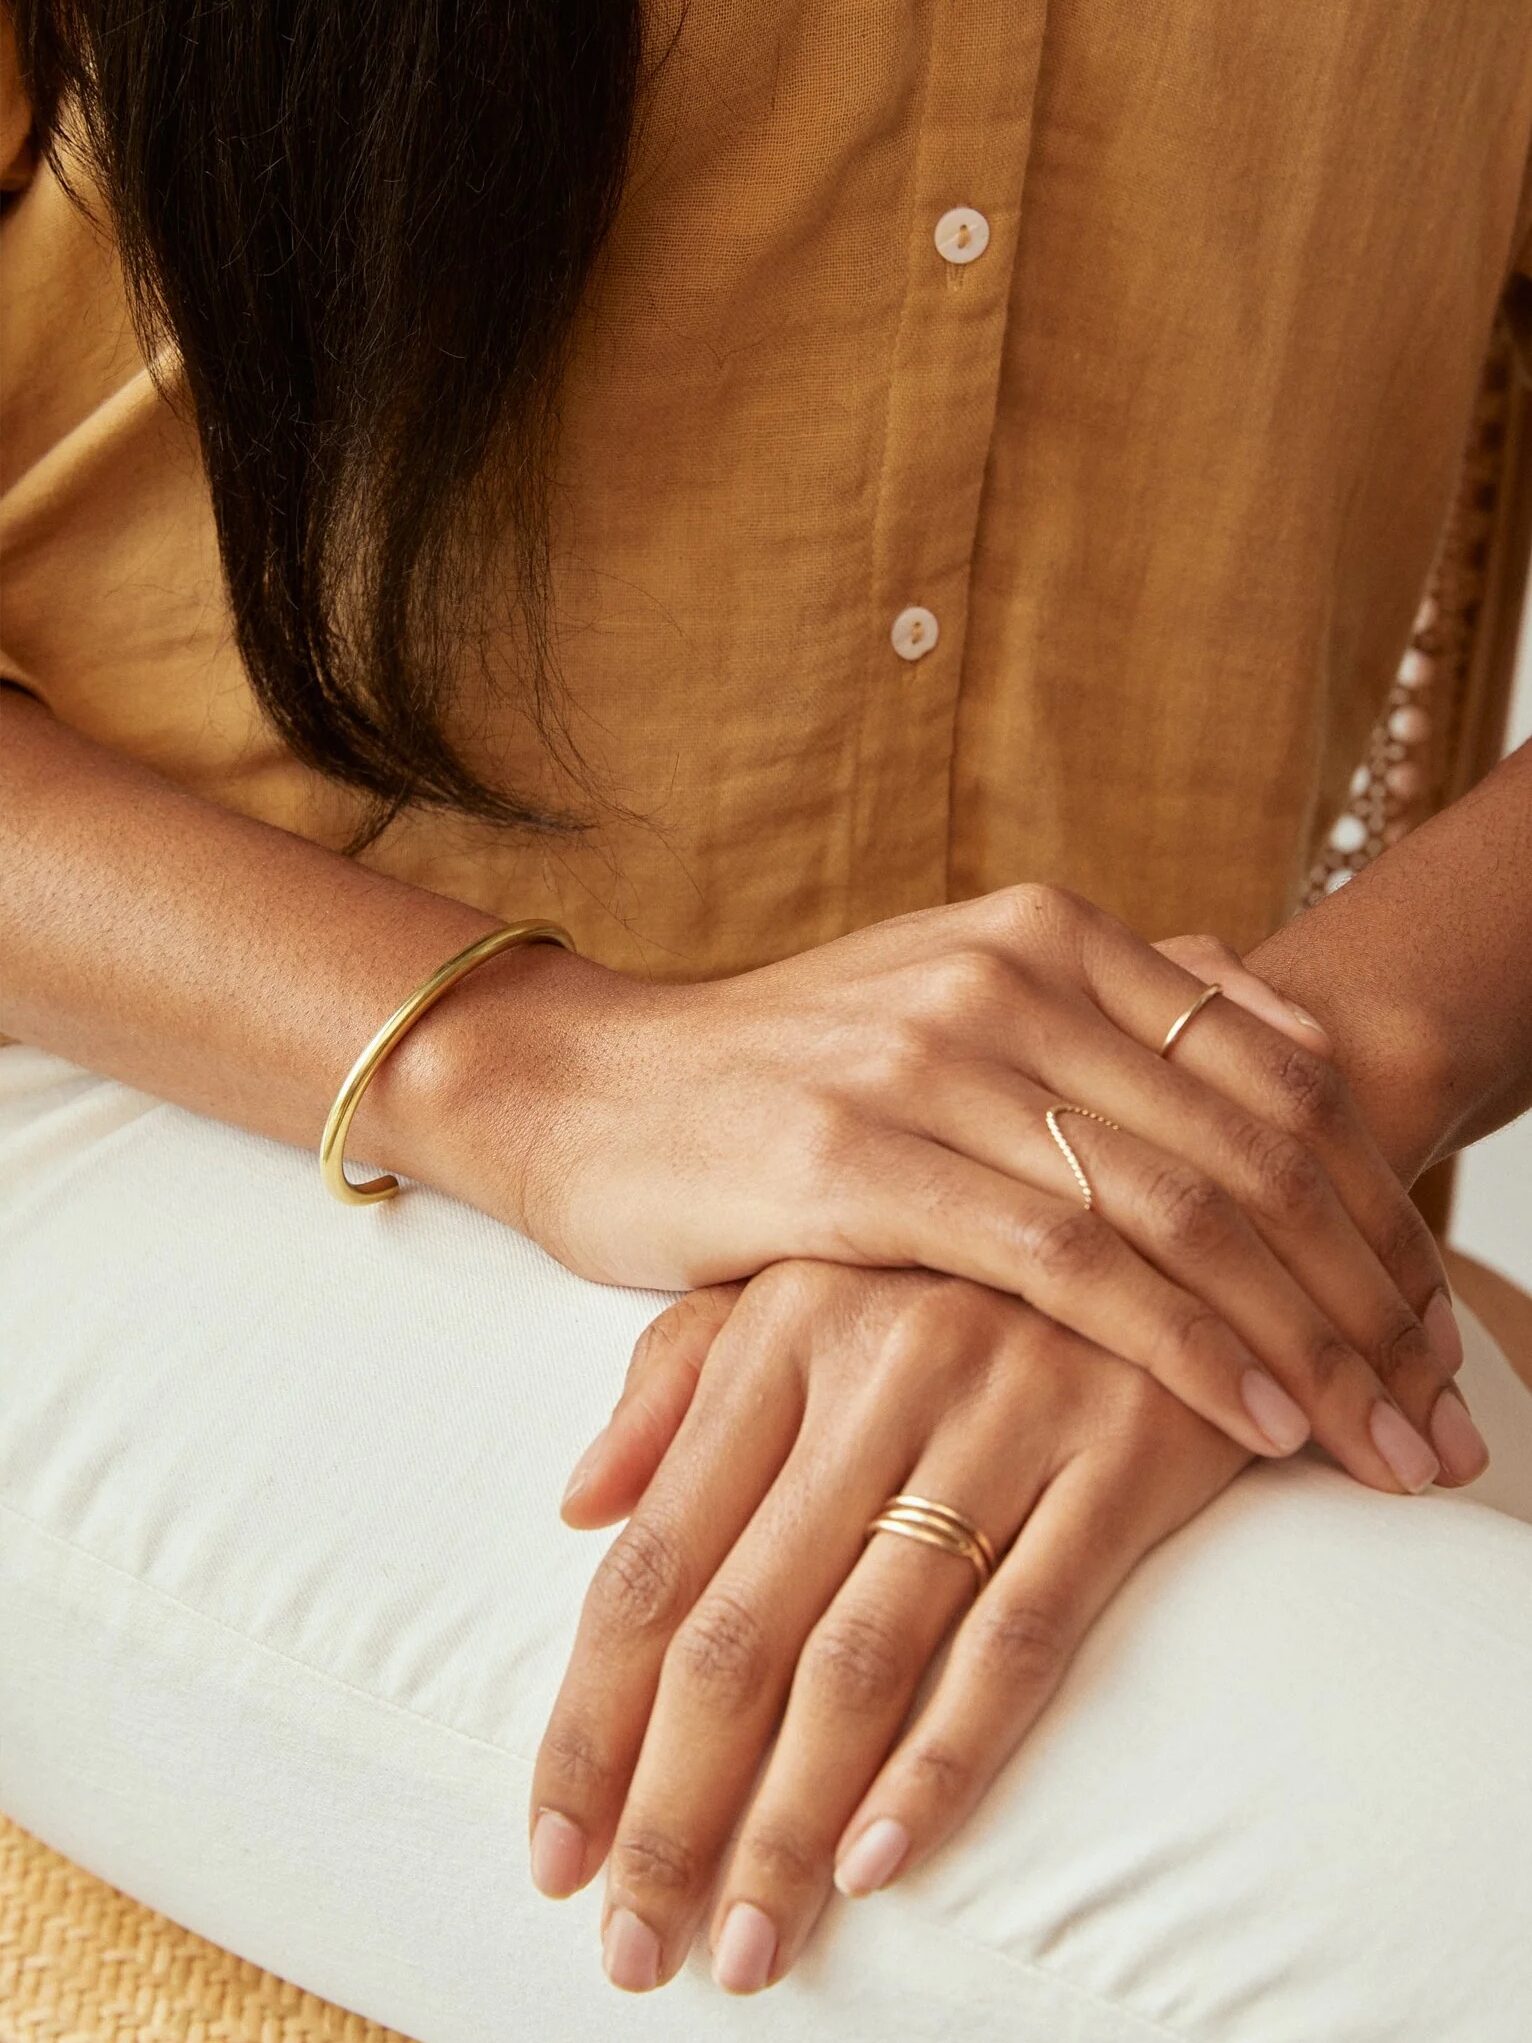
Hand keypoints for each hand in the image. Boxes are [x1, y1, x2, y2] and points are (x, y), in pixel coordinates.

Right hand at [430, 885, 1476, 1489]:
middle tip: (1441, 1412)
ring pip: (1184, 1208)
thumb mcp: (949, 1006)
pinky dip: (1189, 1345)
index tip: (1431, 1321)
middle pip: (1254, 1147)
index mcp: (1045, 933)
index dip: (1377, 1206)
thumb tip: (1263, 1005)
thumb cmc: (779, 1076)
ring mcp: (934, 1059)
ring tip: (1386, 1438)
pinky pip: (1074, 1263)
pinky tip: (1262, 1414)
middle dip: (1371, 1293)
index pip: (1274, 1073)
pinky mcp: (861, 1159)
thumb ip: (1105, 1004)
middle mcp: (1007, 976)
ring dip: (1311, 1336)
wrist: (587, 1089)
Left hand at [530, 1262, 1251, 1994]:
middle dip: (673, 1809)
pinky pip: (1022, 1631)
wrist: (1179, 1202)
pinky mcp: (1126, 1452)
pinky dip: (947, 1756)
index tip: (554, 1854)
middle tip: (636, 1949)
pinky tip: (881, 1859)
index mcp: (782, 1327)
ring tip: (747, 1948)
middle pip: (739, 1630)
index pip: (653, 1561)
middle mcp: (878, 1367)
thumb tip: (576, 1504)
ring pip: (865, 1653)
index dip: (591, 1720)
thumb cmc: (958, 1263)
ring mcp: (1006, 1409)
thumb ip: (680, 1377)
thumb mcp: (804, 1277)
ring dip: (790, 1822)